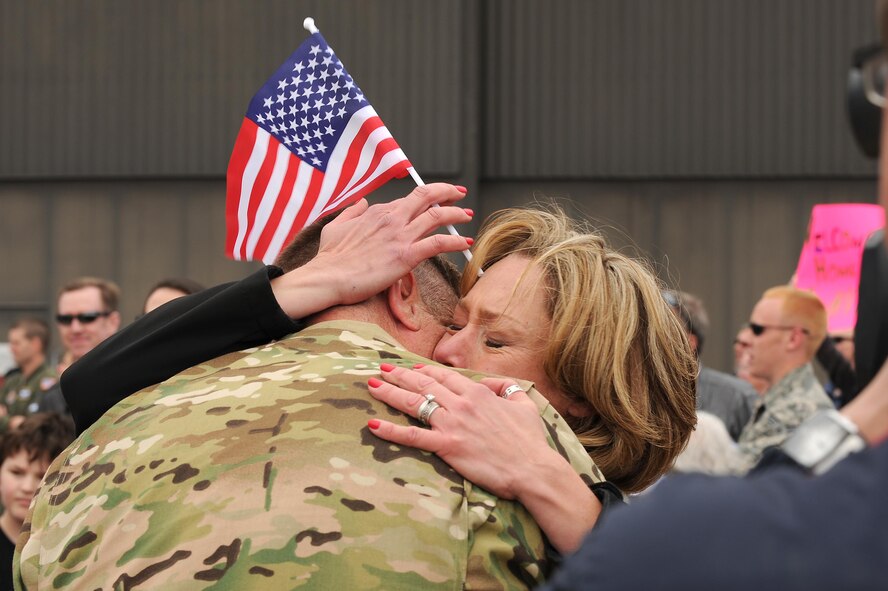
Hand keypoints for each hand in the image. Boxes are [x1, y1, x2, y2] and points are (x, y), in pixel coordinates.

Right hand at [271, 183, 472, 315]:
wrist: (327, 277)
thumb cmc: (329, 257)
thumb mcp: (336, 226)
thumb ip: (351, 212)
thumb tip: (361, 201)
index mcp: (376, 211)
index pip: (406, 201)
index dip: (423, 199)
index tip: (433, 201)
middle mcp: (391, 218)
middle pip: (426, 197)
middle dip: (446, 192)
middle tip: (459, 194)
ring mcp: (400, 236)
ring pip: (437, 216)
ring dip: (456, 214)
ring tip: (466, 215)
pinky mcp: (406, 256)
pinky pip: (438, 243)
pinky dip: (456, 241)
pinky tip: (466, 243)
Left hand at [367, 363, 553, 498]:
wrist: (532, 468)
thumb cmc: (530, 441)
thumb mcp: (525, 405)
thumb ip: (508, 389)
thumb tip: (495, 384)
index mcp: (478, 393)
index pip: (444, 376)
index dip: (424, 370)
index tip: (409, 367)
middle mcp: (461, 404)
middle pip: (423, 384)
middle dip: (399, 375)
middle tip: (381, 369)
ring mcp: (452, 424)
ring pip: (414, 403)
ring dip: (390, 393)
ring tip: (371, 385)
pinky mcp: (447, 446)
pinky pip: (413, 436)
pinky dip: (391, 430)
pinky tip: (373, 425)